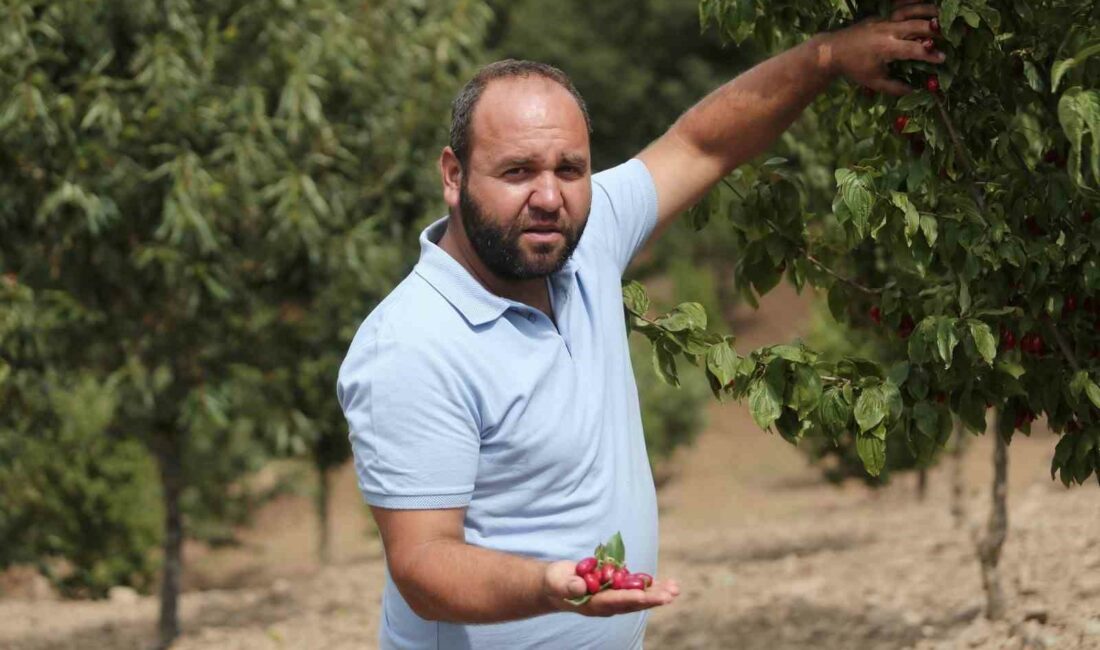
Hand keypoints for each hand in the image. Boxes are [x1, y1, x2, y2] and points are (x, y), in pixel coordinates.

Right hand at [542, 560, 679, 616]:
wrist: (556, 585)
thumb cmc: (555, 583)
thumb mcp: (557, 582)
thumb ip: (569, 585)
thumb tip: (581, 586)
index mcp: (594, 604)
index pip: (617, 602)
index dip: (633, 598)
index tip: (648, 596)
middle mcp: (607, 605)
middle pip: (633, 603)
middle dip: (653, 598)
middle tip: (672, 594)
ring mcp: (613, 598)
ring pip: (638, 597)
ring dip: (657, 593)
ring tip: (675, 588)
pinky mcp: (615, 590)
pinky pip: (635, 589)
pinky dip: (650, 586)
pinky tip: (665, 584)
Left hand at [820, 2, 944, 95]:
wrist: (833, 50)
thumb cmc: (854, 68)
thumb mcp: (874, 82)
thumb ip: (895, 87)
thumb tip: (915, 92)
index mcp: (886, 48)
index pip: (914, 50)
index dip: (930, 54)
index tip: (943, 58)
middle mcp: (888, 30)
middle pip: (917, 27)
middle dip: (936, 31)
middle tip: (952, 35)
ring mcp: (884, 20)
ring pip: (910, 11)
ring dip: (928, 12)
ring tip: (944, 15)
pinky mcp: (881, 15)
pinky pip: (901, 7)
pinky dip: (914, 5)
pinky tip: (925, 5)